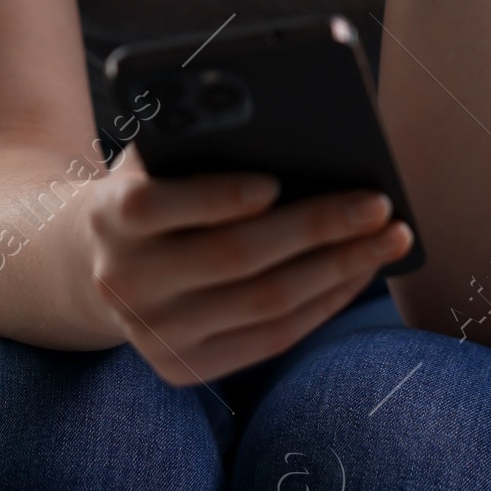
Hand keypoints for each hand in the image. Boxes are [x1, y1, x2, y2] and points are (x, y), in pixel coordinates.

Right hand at [85, 146, 413, 385]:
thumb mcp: (160, 152)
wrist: (98, 259)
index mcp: (111, 215)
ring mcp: (155, 334)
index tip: (275, 183)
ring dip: (339, 269)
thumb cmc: (157, 180)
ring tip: (392, 237)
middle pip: (233, 258)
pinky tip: (361, 271)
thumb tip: (283, 122)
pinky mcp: (183, 368)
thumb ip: (200, 137)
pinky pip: (270, 339)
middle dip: (316, 227)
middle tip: (380, 203)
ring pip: (263, 304)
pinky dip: (324, 303)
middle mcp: (126, 281)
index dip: (218, 197)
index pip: (157, 206)